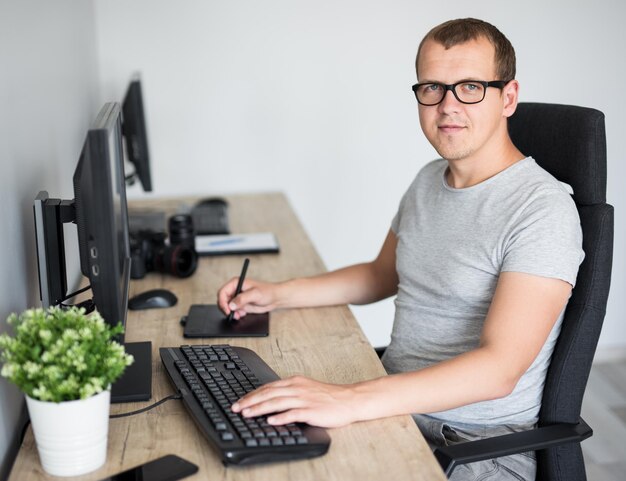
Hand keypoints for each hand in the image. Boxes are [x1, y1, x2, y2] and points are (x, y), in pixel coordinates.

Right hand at [217, 278, 280, 319]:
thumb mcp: (255, 294)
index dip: (222, 301)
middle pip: (222, 300)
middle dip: (226, 308)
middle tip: (232, 315)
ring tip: (239, 315)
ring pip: (227, 307)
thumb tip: (231, 305)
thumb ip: (242, 299)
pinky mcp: (241, 305)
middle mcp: (235, 290)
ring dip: (231, 313)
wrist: (275, 298)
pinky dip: (236, 314)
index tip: (227, 310)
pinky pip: (233, 311)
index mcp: (236, 283)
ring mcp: (238, 298)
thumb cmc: (267, 291)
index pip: (222, 292)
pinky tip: (243, 314)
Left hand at [231, 375, 358, 427]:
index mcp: (295, 382)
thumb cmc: (328, 397)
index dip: (252, 394)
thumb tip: (271, 399)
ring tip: (247, 414)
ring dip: (260, 408)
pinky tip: (271, 421)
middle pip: (269, 393)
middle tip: (236, 408)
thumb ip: (289, 392)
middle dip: (250, 401)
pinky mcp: (311, 410)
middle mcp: (297, 388)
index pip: (268, 387)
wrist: (348, 400)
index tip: (240, 401)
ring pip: (277, 402)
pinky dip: (280, 417)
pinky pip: (293, 413)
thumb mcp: (306, 389)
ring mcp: (304, 399)